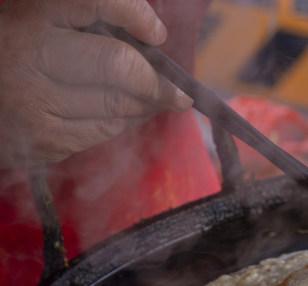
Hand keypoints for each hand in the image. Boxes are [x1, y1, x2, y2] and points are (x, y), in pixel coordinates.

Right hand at [0, 0, 192, 168]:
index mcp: (30, 15)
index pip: (97, 2)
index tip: (156, 33)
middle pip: (118, 65)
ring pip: (117, 104)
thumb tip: (145, 41)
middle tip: (180, 93)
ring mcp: (37, 101)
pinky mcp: (45, 138)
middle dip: (158, 82)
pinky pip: (102, 131)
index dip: (135, 14)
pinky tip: (129, 116)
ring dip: (147, 106)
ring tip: (161, 103)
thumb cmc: (9, 57)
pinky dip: (123, 123)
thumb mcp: (30, 22)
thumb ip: (79, 25)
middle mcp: (32, 55)